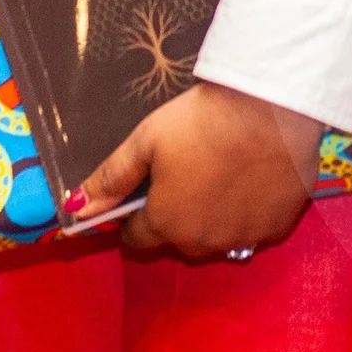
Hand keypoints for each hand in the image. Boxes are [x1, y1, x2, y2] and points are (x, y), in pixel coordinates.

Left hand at [67, 80, 321, 257]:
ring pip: (216, 238)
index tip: (142, 194)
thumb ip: (111, 179)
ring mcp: (243, 239)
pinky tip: (249, 179)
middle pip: (178, 239)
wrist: (271, 108)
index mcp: (166, 224)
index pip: (136, 240)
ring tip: (219, 173)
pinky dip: (246, 212)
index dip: (133, 218)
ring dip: (211, 217)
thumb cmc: (202, 121)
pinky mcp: (277, 228)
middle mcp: (203, 244)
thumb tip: (75, 208)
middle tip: (185, 171)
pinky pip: (253, 229)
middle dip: (175, 215)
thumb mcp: (146, 141)